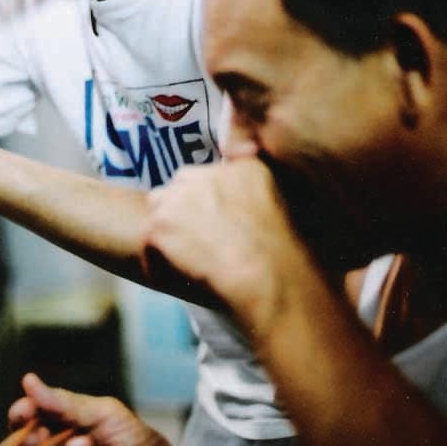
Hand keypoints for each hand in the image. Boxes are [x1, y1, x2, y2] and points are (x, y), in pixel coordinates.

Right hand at [0, 373, 187, 445]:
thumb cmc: (132, 438)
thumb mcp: (102, 411)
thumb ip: (65, 401)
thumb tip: (29, 381)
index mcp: (59, 420)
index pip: (26, 416)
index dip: (21, 412)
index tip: (25, 411)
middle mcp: (54, 445)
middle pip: (21, 443)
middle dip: (29, 436)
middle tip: (43, 434)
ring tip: (83, 444)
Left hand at [141, 159, 304, 331]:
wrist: (272, 279)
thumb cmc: (294, 255)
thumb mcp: (297, 207)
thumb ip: (267, 191)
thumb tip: (252, 189)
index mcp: (243, 166)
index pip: (213, 176)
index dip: (213, 203)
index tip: (223, 226)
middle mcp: (206, 173)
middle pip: (181, 189)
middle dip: (187, 214)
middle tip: (205, 246)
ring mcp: (178, 198)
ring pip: (160, 214)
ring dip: (171, 236)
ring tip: (194, 263)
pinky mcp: (158, 227)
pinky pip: (149, 248)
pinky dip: (161, 266)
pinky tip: (184, 279)